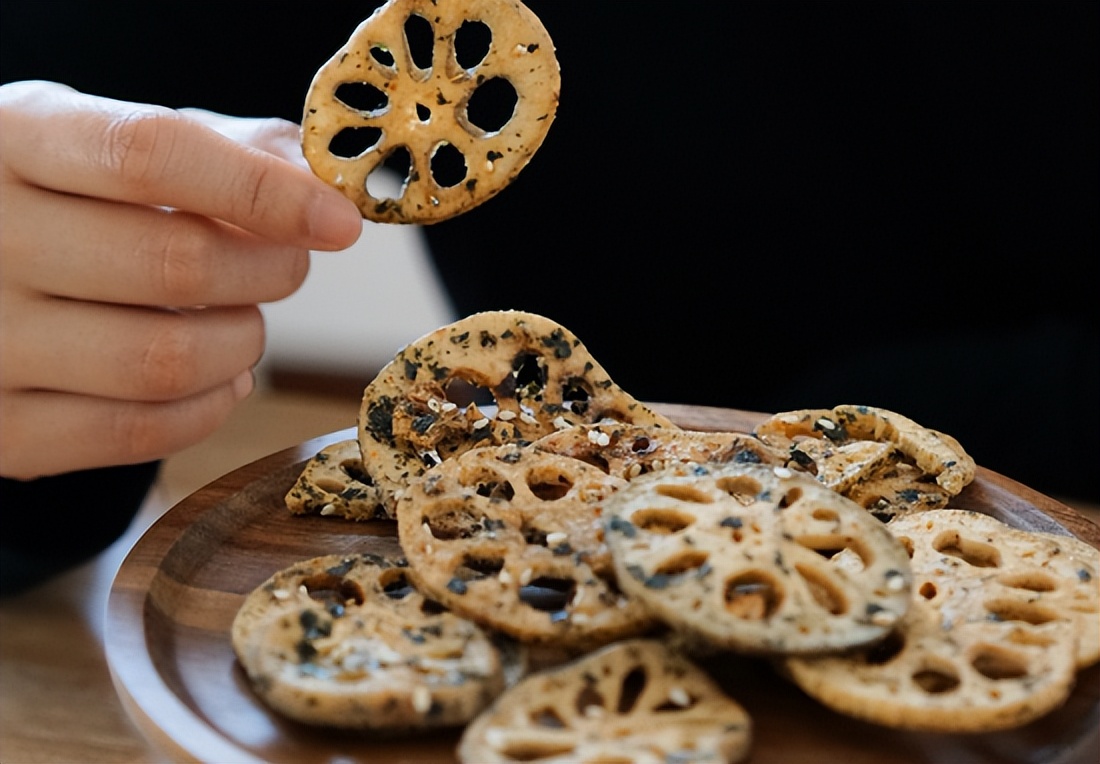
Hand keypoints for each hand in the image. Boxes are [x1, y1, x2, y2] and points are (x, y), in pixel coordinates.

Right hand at [0, 81, 362, 479]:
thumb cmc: (49, 201)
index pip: (149, 154)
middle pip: (175, 263)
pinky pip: (141, 433)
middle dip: (269, 270)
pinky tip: (219, 374)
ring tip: (241, 318)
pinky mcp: (0, 430)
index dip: (261, 192)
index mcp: (11, 139)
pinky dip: (210, 406)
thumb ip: (216, 147)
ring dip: (243, 342)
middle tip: (285, 265)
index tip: (339, 222)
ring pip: (167, 359)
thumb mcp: (103, 143)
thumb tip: (318, 185)